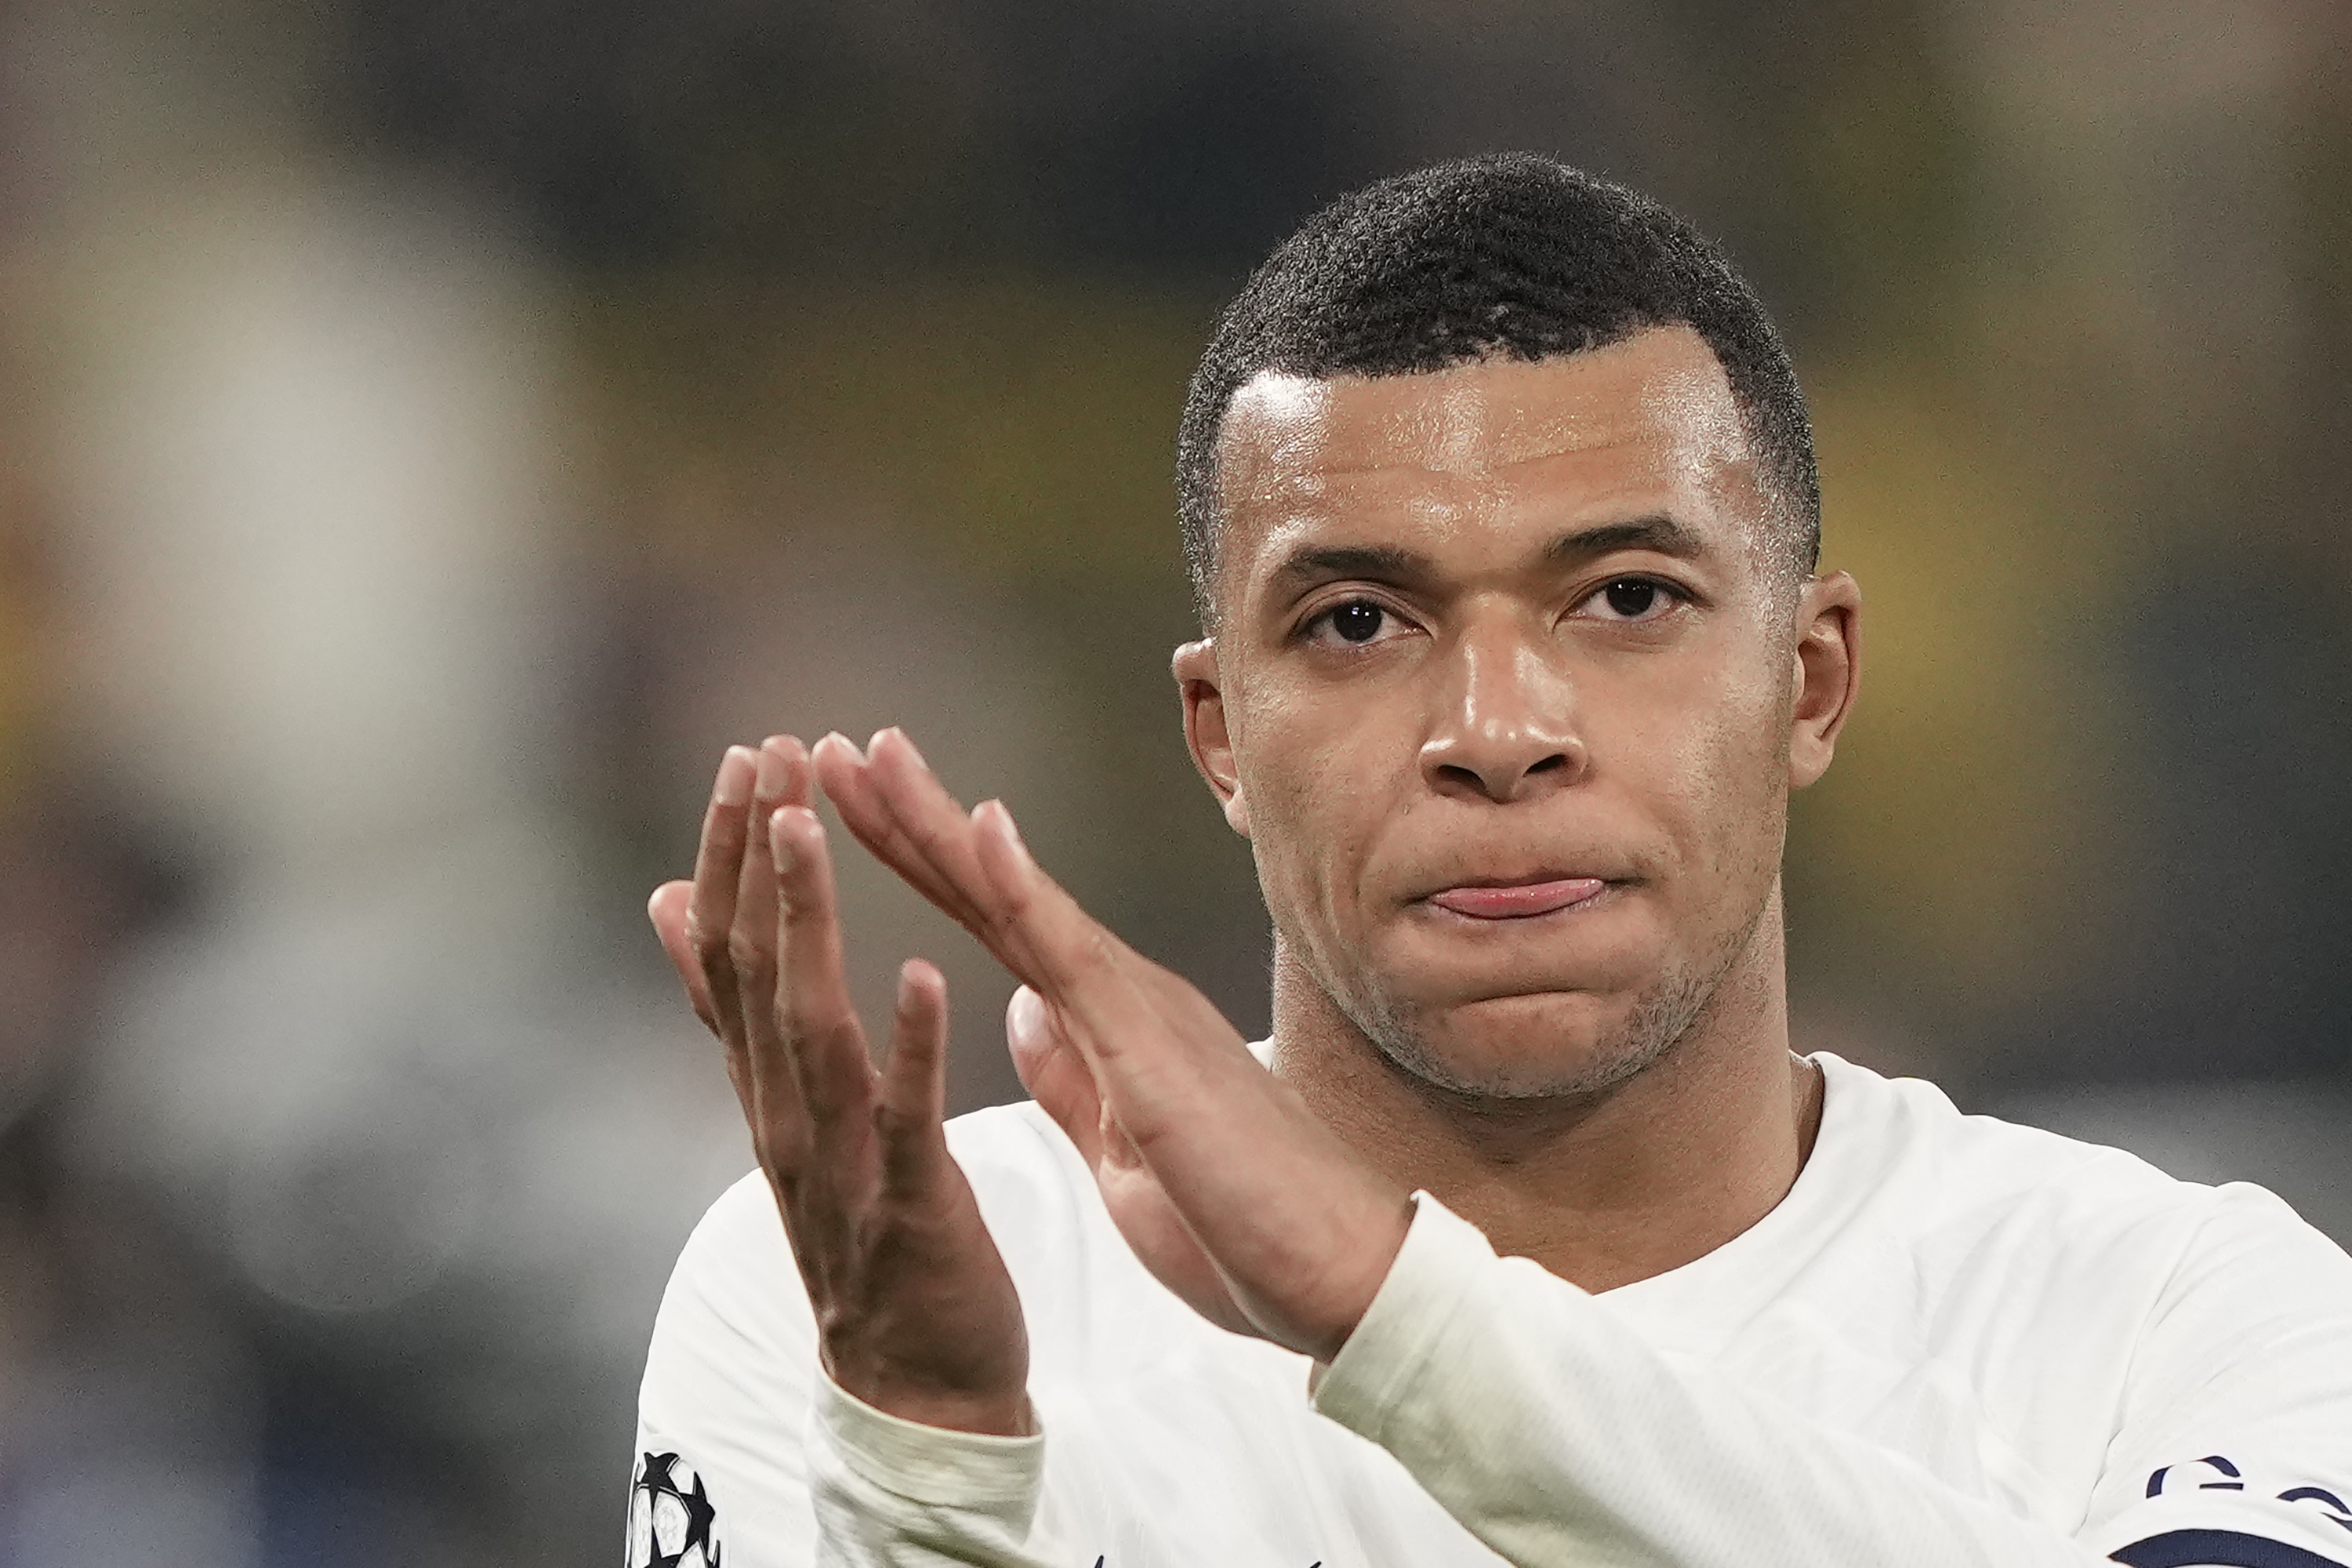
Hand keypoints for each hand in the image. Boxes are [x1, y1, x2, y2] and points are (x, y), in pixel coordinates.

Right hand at [649, 737, 1031, 1434]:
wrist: (916, 1386)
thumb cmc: (863, 1234)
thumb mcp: (784, 1115)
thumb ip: (733, 1017)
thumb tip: (673, 904)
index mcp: (771, 1089)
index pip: (731, 951)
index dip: (734, 853)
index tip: (750, 756)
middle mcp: (786, 1117)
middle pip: (753, 971)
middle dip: (756, 860)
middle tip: (766, 755)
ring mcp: (839, 1164)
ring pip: (809, 1027)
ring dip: (805, 923)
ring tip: (808, 829)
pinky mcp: (907, 1207)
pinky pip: (902, 1119)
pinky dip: (906, 1046)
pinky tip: (917, 973)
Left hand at [817, 729, 1412, 1363]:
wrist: (1348, 1278)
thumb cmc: (1247, 1224)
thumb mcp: (1126, 1147)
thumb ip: (1074, 1075)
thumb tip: (1019, 1010)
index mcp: (1109, 1022)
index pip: (998, 922)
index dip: (929, 859)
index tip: (859, 802)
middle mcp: (1122, 995)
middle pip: (997, 890)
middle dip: (915, 818)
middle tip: (838, 747)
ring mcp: (1140, 1012)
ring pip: (1022, 901)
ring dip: (943, 826)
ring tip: (875, 758)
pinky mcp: (1154, 1052)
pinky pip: (1074, 959)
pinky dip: (1024, 889)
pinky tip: (981, 830)